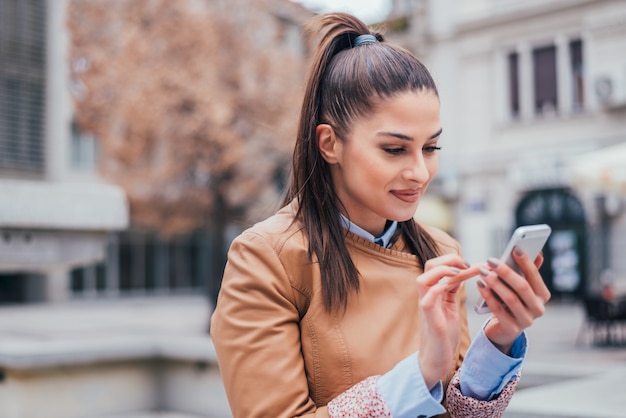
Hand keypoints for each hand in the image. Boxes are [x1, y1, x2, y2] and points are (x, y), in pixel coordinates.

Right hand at [416, 255, 477, 388]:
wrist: (436, 360)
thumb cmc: (443, 335)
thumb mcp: (449, 307)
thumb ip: (451, 291)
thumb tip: (460, 273)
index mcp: (433, 292)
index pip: (438, 265)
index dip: (454, 260)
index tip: (473, 265)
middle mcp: (427, 296)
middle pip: (429, 266)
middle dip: (449, 260)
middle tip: (468, 265)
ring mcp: (426, 307)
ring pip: (423, 279)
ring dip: (443, 271)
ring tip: (460, 273)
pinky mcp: (429, 319)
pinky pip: (428, 299)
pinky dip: (439, 289)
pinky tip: (453, 288)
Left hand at [477, 248, 550, 353]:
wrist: (503, 329)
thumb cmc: (511, 301)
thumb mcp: (520, 287)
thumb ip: (528, 271)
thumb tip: (538, 252)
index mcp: (542, 295)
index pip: (535, 276)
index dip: (526, 262)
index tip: (515, 248)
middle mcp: (538, 308)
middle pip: (522, 287)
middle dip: (506, 272)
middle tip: (491, 260)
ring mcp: (526, 320)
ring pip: (510, 298)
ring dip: (494, 283)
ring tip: (482, 272)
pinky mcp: (511, 329)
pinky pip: (498, 310)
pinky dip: (488, 296)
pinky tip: (480, 285)